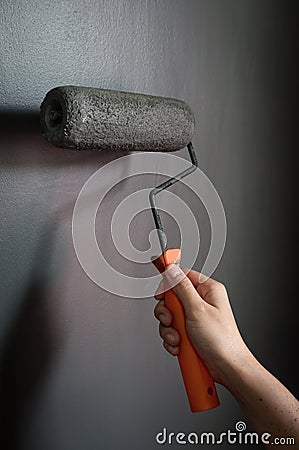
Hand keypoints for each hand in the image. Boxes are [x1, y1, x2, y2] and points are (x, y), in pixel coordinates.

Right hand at [154, 265, 250, 384]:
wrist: (227, 368)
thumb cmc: (221, 340)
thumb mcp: (197, 309)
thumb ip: (182, 288)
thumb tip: (171, 269)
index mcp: (208, 290)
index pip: (183, 276)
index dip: (169, 282)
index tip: (159, 290)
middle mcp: (202, 302)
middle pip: (172, 298)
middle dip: (167, 313)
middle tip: (171, 320)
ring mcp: (195, 318)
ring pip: (170, 316)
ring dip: (169, 330)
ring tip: (178, 338)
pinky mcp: (190, 332)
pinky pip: (173, 331)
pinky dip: (173, 340)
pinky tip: (179, 346)